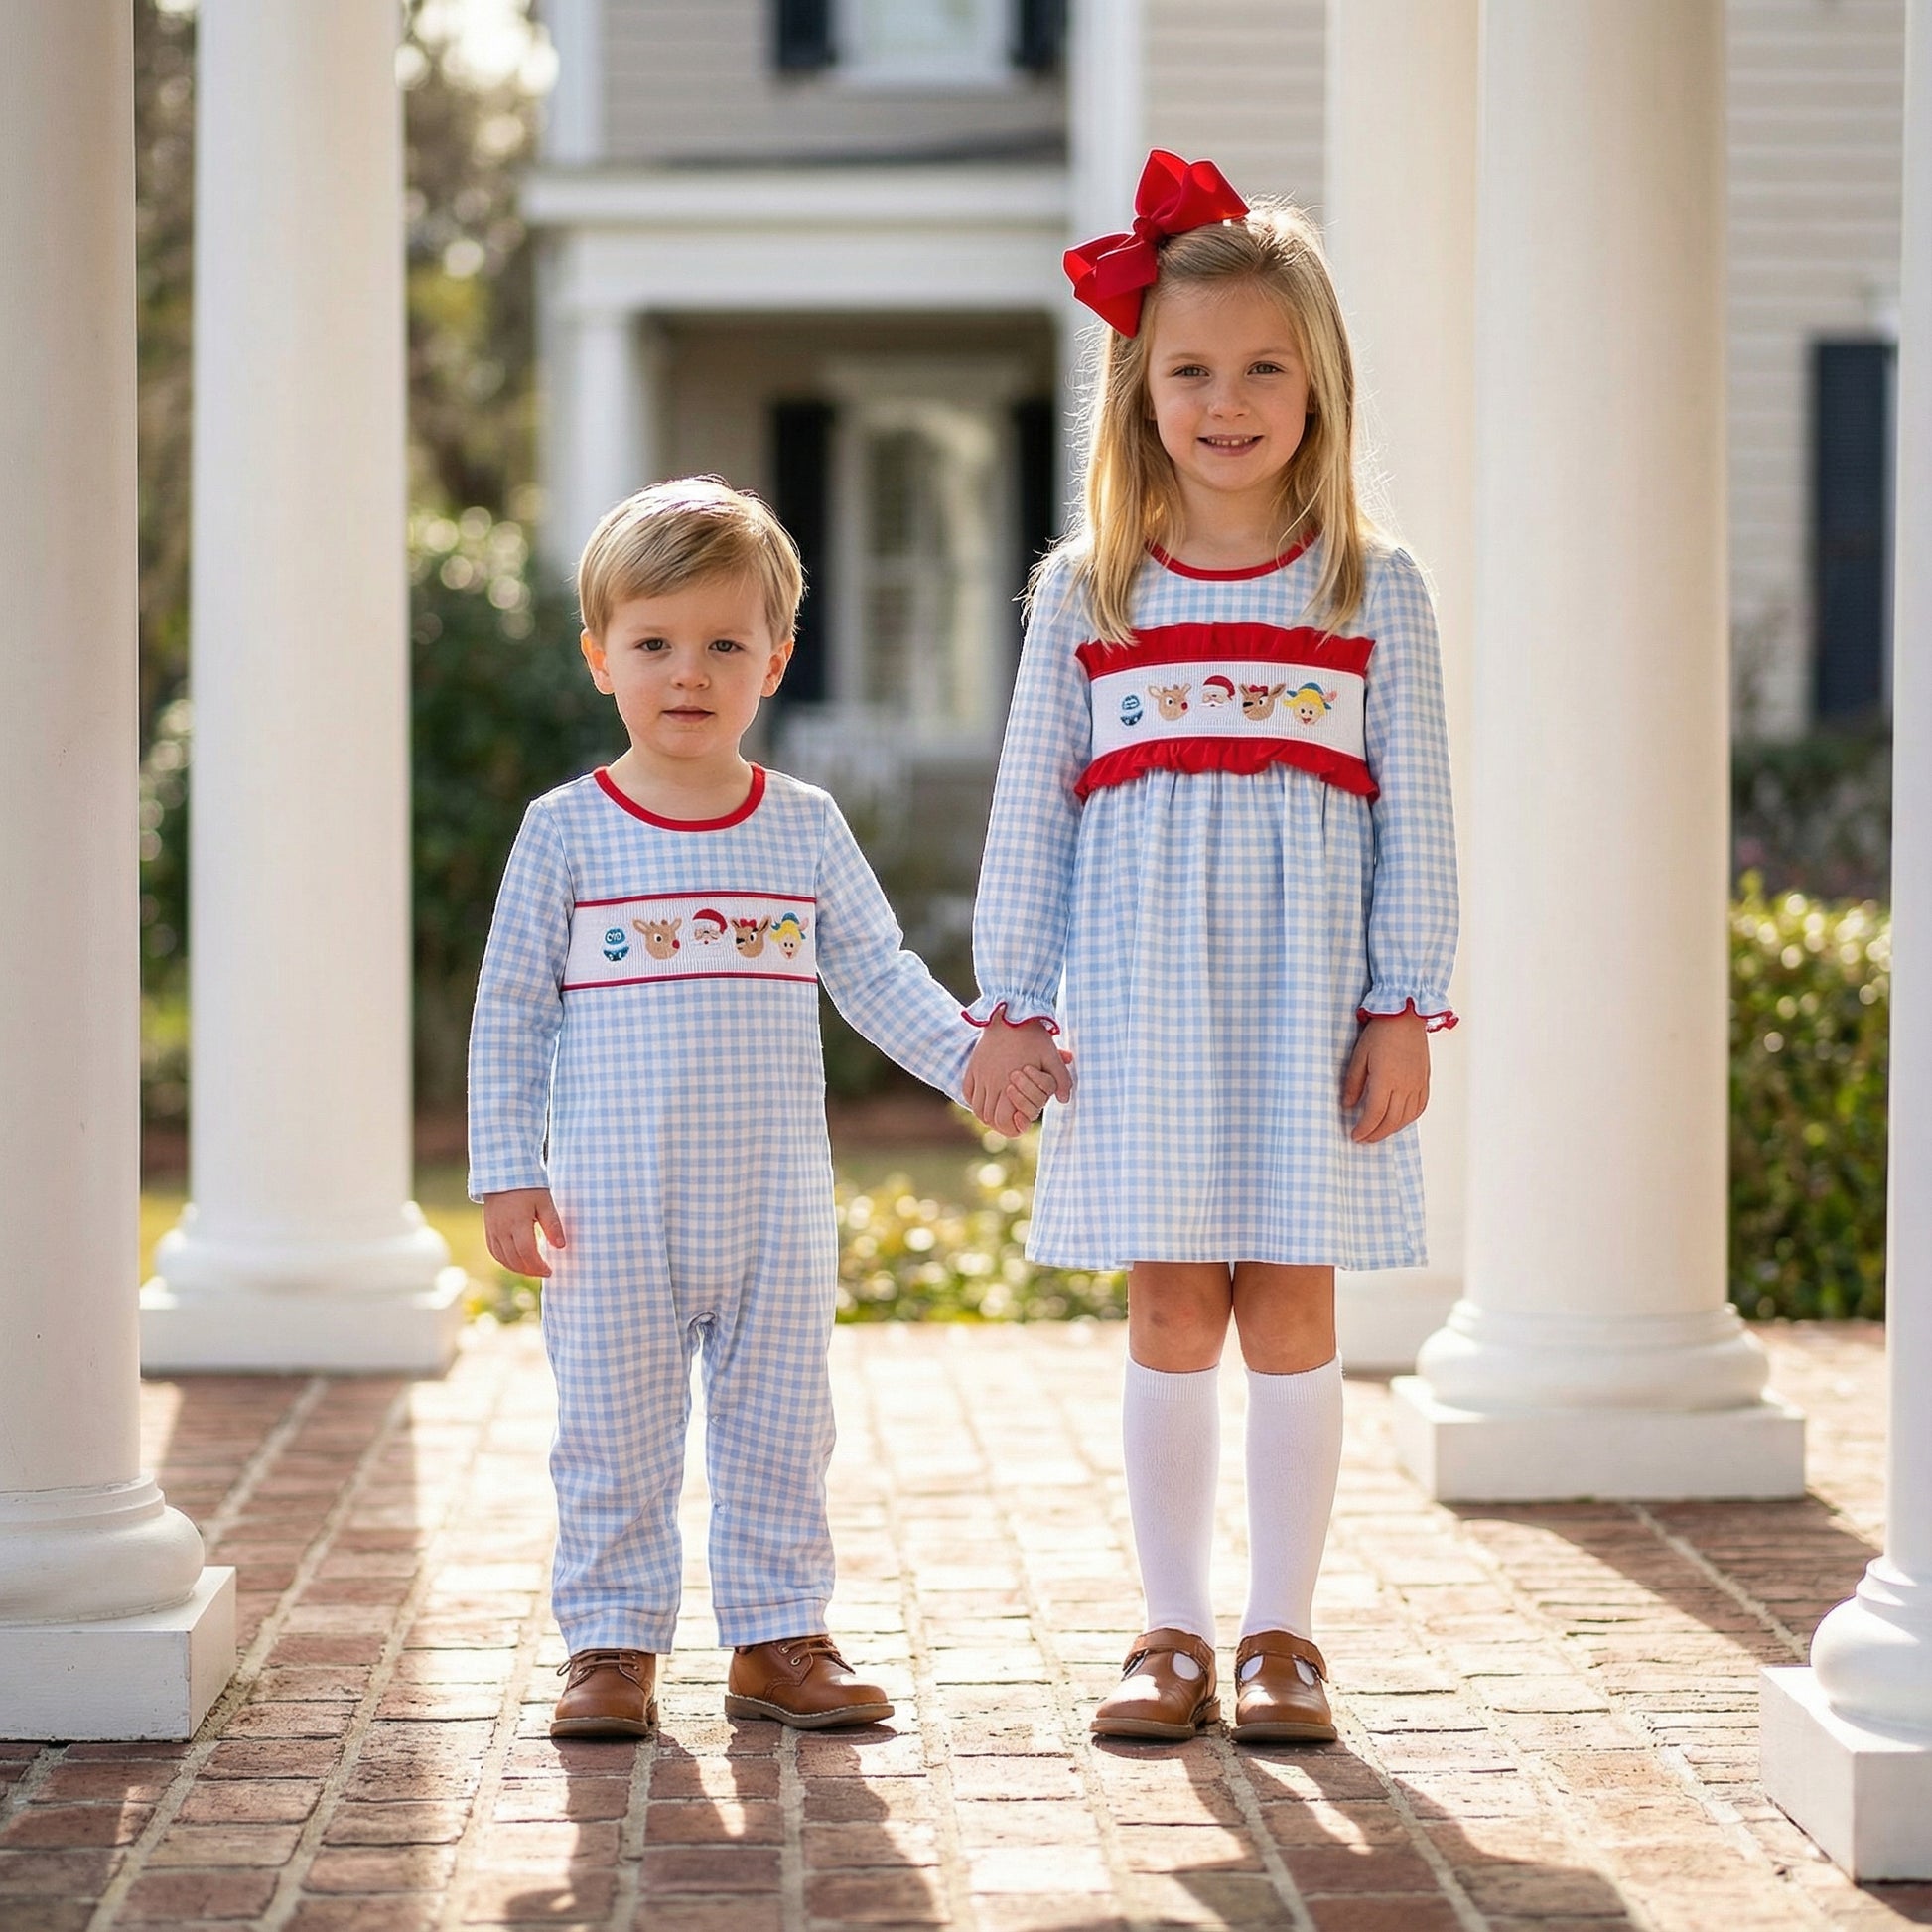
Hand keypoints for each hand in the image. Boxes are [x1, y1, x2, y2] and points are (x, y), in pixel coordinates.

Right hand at [482, 1187, 565, 1277]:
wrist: (504, 1174)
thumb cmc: (529, 1186)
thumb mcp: (545, 1202)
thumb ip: (552, 1225)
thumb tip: (561, 1246)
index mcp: (517, 1222)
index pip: (527, 1252)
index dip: (539, 1266)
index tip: (550, 1271)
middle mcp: (502, 1229)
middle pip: (515, 1259)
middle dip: (531, 1270)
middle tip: (544, 1272)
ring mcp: (493, 1230)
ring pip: (503, 1259)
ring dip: (518, 1269)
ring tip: (533, 1270)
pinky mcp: (489, 1229)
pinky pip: (495, 1252)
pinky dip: (506, 1261)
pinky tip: (517, 1263)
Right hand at [964, 1016, 1072, 1132]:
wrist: (1011, 1013)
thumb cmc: (1033, 1036)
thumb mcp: (1053, 1056)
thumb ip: (1061, 1080)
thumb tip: (1063, 1100)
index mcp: (1010, 1085)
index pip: (1003, 1121)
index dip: (1012, 1128)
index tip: (1021, 1122)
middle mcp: (992, 1083)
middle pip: (988, 1119)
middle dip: (1001, 1124)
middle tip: (1013, 1119)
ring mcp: (980, 1075)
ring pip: (977, 1109)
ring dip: (988, 1114)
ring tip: (1001, 1110)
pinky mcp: (973, 1066)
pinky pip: (968, 1092)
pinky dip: (975, 1101)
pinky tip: (987, 1096)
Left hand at [1342, 1011, 1429, 1142]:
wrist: (1406, 1016)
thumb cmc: (1379, 1033)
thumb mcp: (1358, 1057)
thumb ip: (1353, 1084)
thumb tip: (1348, 1106)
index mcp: (1386, 1080)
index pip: (1375, 1114)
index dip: (1364, 1129)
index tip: (1354, 1136)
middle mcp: (1405, 1085)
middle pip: (1391, 1121)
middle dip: (1376, 1134)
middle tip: (1364, 1139)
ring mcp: (1417, 1084)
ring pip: (1406, 1117)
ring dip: (1392, 1129)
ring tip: (1378, 1132)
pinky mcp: (1425, 1080)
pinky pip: (1420, 1107)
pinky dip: (1408, 1119)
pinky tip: (1399, 1120)